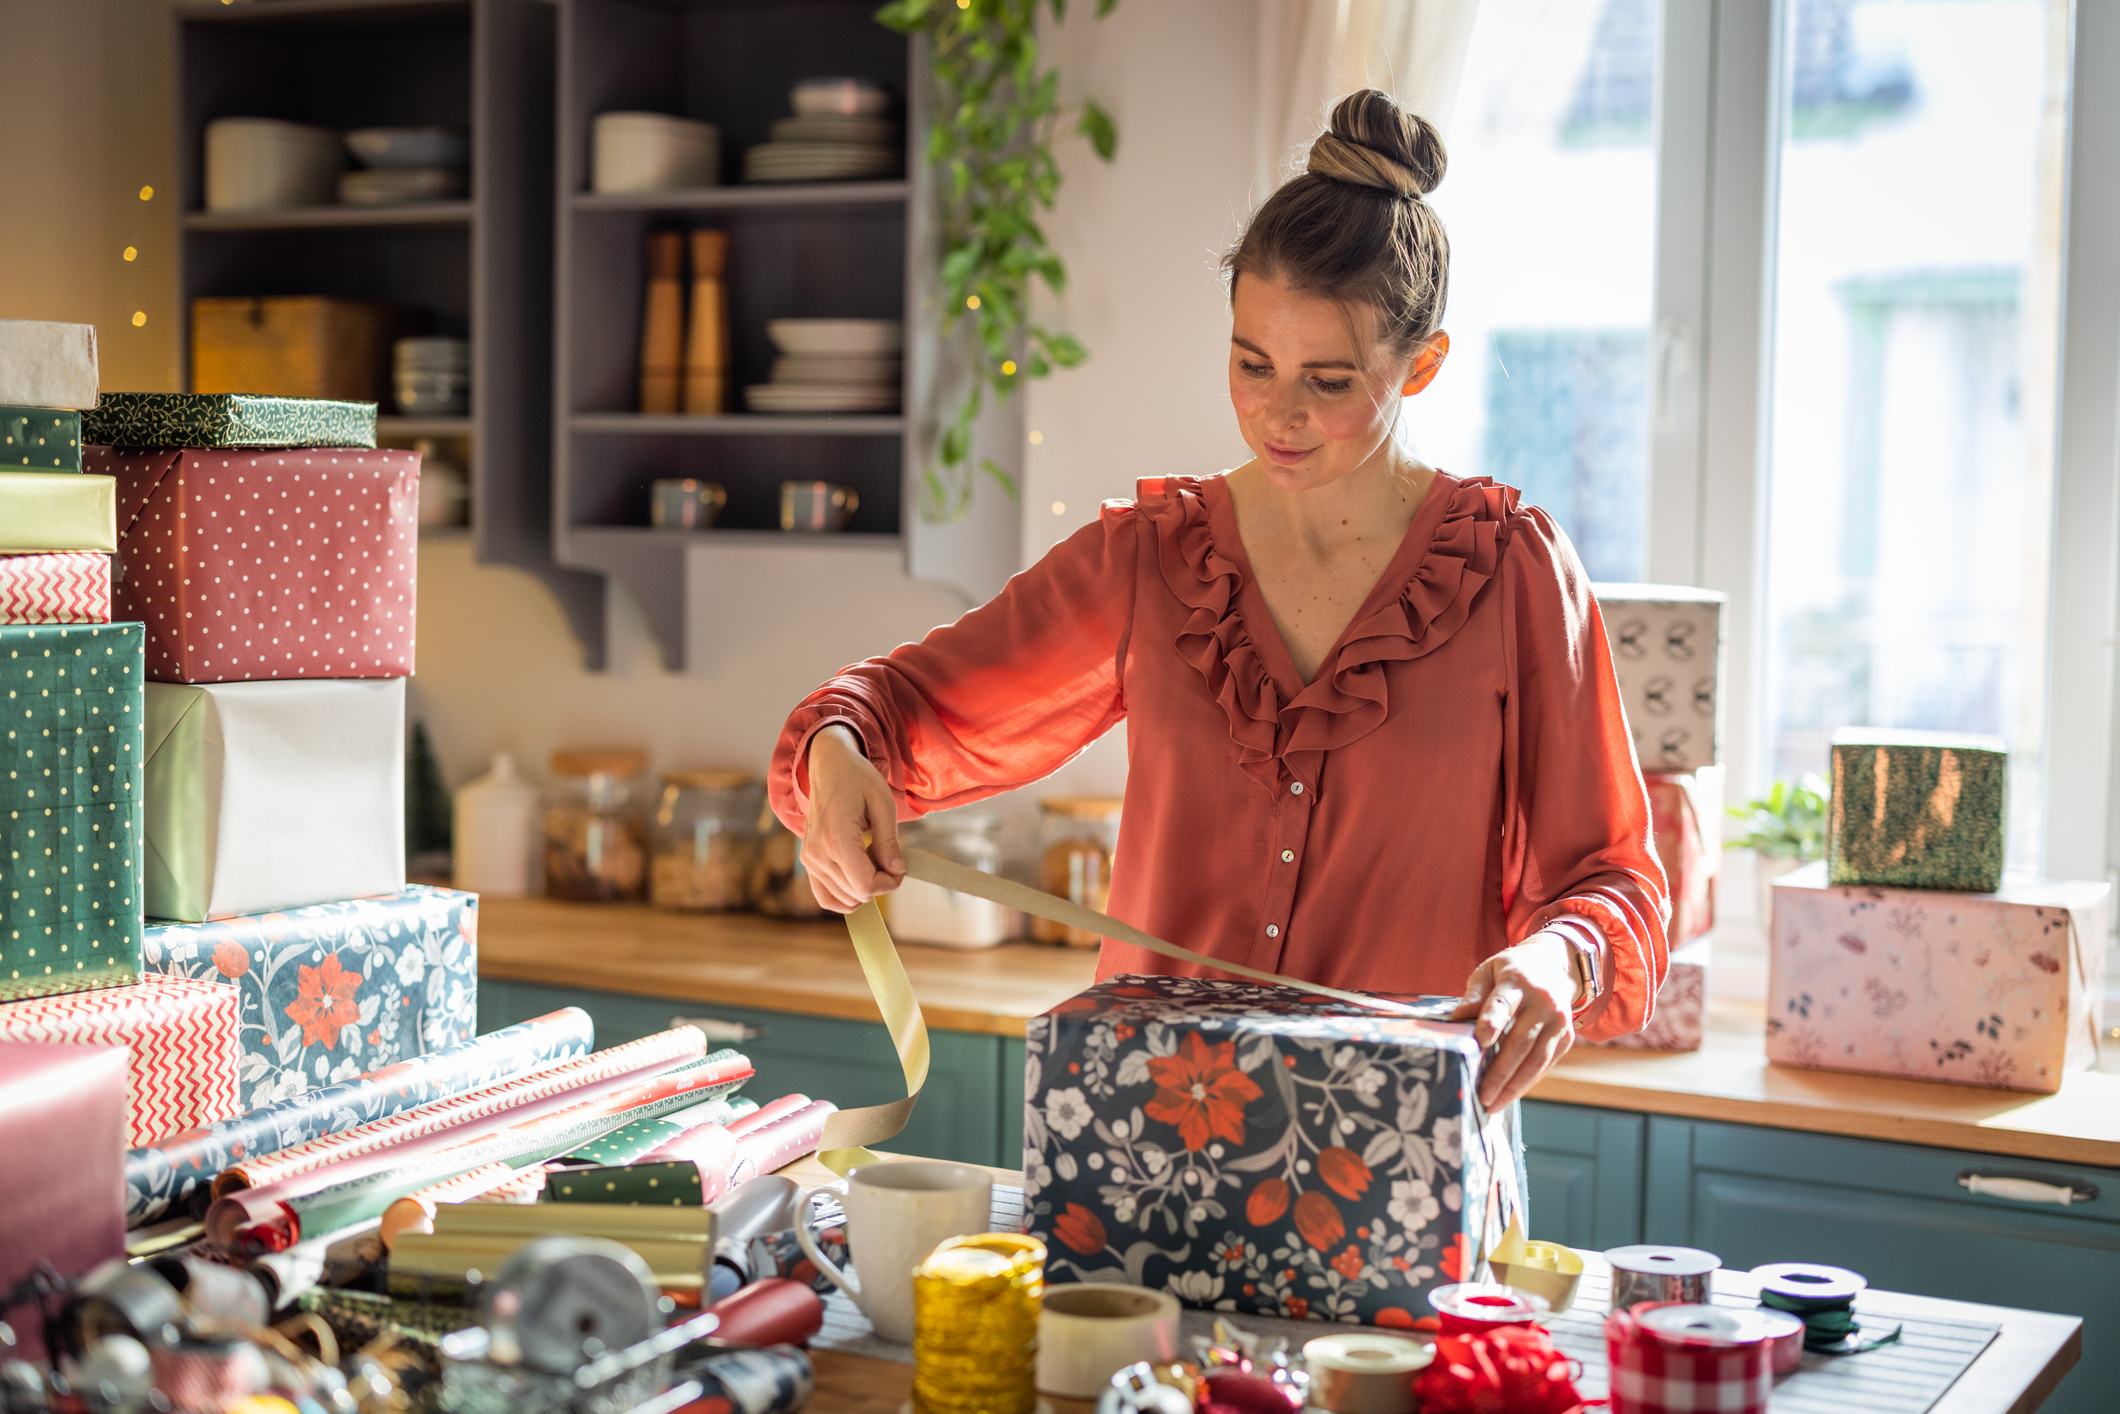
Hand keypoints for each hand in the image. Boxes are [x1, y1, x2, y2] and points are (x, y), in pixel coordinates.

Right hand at [802, 725, 904, 912]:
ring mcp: (809, 859)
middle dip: (879, 883)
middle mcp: (818, 853)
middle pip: (856, 894)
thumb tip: (897, 870)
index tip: (899, 867)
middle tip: (886, 856)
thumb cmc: (858, 780)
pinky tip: (859, 874)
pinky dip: (846, 895)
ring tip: (870, 857)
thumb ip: (889, 841)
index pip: (865, 886)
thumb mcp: (883, 804)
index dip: (889, 883)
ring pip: (843, 900)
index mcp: (837, 838)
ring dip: (864, 887)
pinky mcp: (807, 862)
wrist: (828, 767)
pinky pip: (825, 897)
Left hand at [1449, 933, 1581, 1109]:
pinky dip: (1527, 1082)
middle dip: (1500, 1072)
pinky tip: (1509, 1095)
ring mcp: (1558, 1021)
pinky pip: (1546, 1064)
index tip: (1479, 1041)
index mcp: (1517, 981)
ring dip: (1515, 1086)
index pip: (1503, 1004)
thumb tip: (1458, 1017)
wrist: (1555, 966)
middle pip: (1520, 1041)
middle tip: (1481, 1095)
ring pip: (1537, 1059)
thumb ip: (1474, 994)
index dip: (1492, 1022)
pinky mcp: (1567, 1037)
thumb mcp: (1488, 971)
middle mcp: (1542, 1002)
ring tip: (1493, 1104)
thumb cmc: (1511, 972)